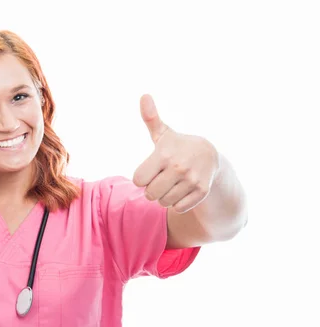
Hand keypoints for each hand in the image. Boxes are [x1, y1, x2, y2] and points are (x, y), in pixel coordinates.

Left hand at [132, 94, 218, 213]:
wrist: (210, 156)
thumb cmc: (178, 146)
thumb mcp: (164, 134)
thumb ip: (150, 118)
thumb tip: (144, 95)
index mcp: (164, 154)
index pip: (138, 180)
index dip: (142, 178)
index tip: (151, 170)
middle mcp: (178, 167)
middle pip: (150, 194)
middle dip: (152, 190)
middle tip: (161, 179)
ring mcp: (191, 180)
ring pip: (164, 202)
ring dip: (165, 197)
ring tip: (172, 184)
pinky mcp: (202, 192)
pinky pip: (179, 208)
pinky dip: (178, 203)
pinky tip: (183, 190)